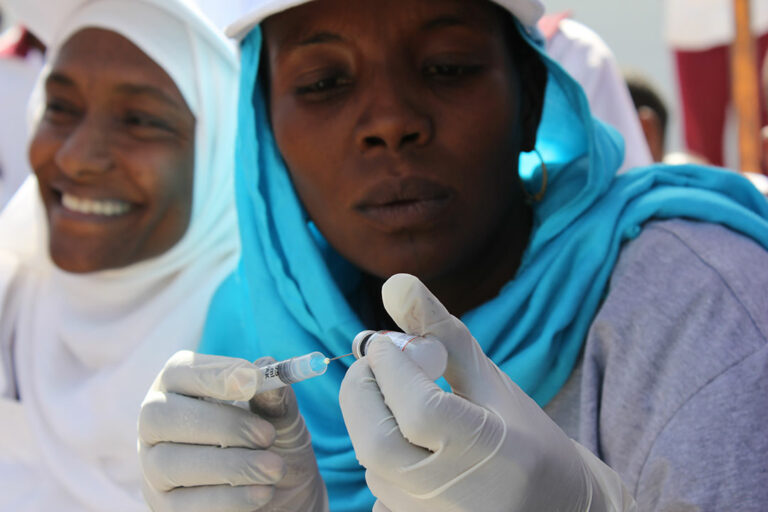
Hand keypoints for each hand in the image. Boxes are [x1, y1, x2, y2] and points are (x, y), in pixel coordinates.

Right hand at [139, 351, 327, 511]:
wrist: (280, 492)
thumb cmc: (269, 441)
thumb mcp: (280, 417)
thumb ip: (274, 397)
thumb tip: (267, 366)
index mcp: (180, 386)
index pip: (180, 372)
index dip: (214, 375)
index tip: (253, 382)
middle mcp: (156, 422)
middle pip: (161, 415)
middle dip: (221, 425)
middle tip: (267, 436)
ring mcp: (153, 466)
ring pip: (170, 463)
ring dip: (230, 466)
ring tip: (274, 468)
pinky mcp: (163, 507)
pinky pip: (183, 506)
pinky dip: (228, 499)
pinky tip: (262, 493)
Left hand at [339, 274, 635, 511]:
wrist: (552, 508)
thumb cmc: (529, 441)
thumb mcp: (494, 383)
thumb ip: (444, 334)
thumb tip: (395, 283)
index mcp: (488, 453)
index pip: (418, 408)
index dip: (392, 367)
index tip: (384, 341)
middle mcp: (452, 494)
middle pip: (376, 440)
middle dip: (361, 390)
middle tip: (375, 363)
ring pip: (370, 459)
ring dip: (370, 416)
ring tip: (398, 395)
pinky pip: (375, 479)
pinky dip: (380, 443)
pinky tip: (404, 433)